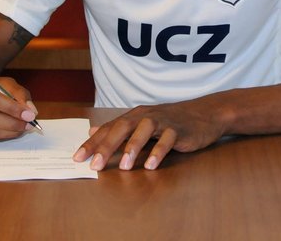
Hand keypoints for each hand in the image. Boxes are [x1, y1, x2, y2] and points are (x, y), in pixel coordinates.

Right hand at [0, 71, 38, 140]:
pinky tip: (13, 131)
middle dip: (11, 122)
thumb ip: (19, 94)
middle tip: (28, 124)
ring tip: (23, 128)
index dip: (10, 107)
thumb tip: (30, 111)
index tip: (28, 114)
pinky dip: (2, 135)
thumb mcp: (5, 82)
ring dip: (8, 131)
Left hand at [72, 99, 227, 170]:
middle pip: (122, 127)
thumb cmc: (169, 122)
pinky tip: (151, 165)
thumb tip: (92, 132)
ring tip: (123, 166)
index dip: (92, 143)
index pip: (109, 128)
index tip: (77, 158)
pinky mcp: (179, 129)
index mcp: (134, 116)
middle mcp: (145, 116)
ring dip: (132, 147)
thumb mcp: (142, 124)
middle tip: (95, 164)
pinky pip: (167, 140)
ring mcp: (163, 121)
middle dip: (107, 146)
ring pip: (144, 130)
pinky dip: (158, 151)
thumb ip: (118, 129)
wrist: (203, 114)